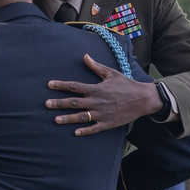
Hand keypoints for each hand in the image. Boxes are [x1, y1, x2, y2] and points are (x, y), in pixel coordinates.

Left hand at [46, 54, 163, 135]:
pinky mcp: (108, 123)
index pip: (75, 86)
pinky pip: (94, 128)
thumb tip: (85, 56)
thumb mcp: (111, 73)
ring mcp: (102, 113)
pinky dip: (85, 131)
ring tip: (55, 120)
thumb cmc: (126, 85)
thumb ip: (96, 67)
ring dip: (68, 118)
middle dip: (59, 103)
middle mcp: (97, 101)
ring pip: (81, 116)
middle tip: (46, 104)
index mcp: (96, 88)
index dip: (61, 85)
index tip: (49, 85)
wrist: (143, 99)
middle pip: (74, 102)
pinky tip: (75, 133)